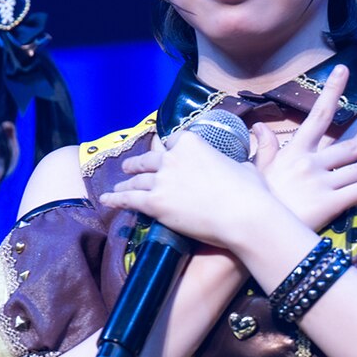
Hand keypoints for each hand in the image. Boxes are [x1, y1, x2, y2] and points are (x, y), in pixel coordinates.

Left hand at [100, 121, 280, 253]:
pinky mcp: (154, 203)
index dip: (165, 150)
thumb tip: (245, 159)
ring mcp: (161, 180)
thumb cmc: (250, 192)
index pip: (171, 143)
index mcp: (192, 142)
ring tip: (118, 186)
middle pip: (148, 159)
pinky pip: (128, 199)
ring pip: (136, 180)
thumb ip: (234, 160)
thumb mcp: (245, 165)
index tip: (161, 154)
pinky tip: (106, 200)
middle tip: (129, 167)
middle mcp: (172, 157)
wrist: (243, 214)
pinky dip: (115, 199)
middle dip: (137, 164)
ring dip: (125, 182)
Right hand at [249, 65, 356, 232]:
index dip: (332, 91)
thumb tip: (259, 127)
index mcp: (295, 151)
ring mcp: (323, 184)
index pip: (317, 116)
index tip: (343, 70)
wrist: (253, 230)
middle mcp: (312, 163)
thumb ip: (264, 148)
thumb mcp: (256, 171)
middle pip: (352, 146)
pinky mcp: (331, 204)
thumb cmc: (256, 202)